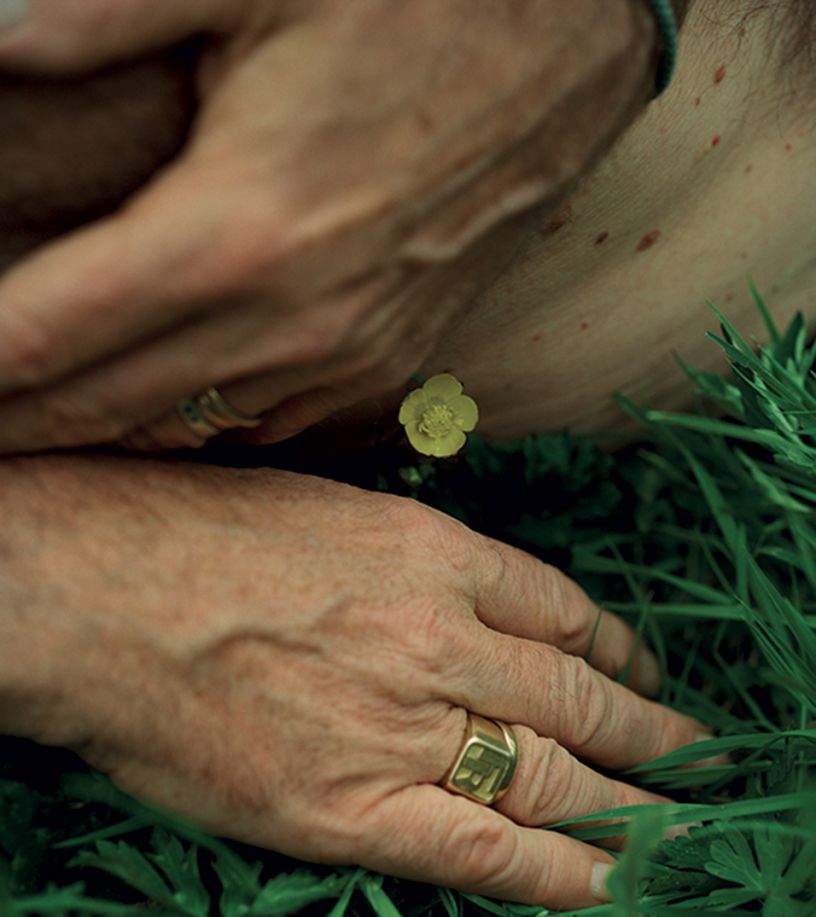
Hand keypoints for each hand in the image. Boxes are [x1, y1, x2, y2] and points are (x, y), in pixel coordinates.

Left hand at [0, 0, 656, 453]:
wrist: (568, 52)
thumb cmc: (419, 0)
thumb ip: (104, 12)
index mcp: (238, 230)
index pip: (54, 329)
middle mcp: (292, 320)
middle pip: (107, 402)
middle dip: (18, 421)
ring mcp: (346, 354)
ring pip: (185, 430)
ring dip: (97, 435)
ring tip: (31, 437)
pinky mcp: (386, 361)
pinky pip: (263, 425)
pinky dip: (191, 431)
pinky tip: (153, 421)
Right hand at [0, 455, 707, 906]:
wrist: (91, 593)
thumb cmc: (185, 533)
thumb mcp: (320, 508)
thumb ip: (400, 556)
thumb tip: (453, 594)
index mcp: (430, 550)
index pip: (562, 605)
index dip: (614, 642)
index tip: (634, 662)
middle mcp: (440, 638)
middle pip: (580, 691)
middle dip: (649, 726)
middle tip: (693, 749)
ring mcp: (405, 727)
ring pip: (556, 772)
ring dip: (633, 800)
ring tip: (684, 821)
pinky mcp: (353, 810)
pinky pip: (488, 850)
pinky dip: (559, 871)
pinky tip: (610, 883)